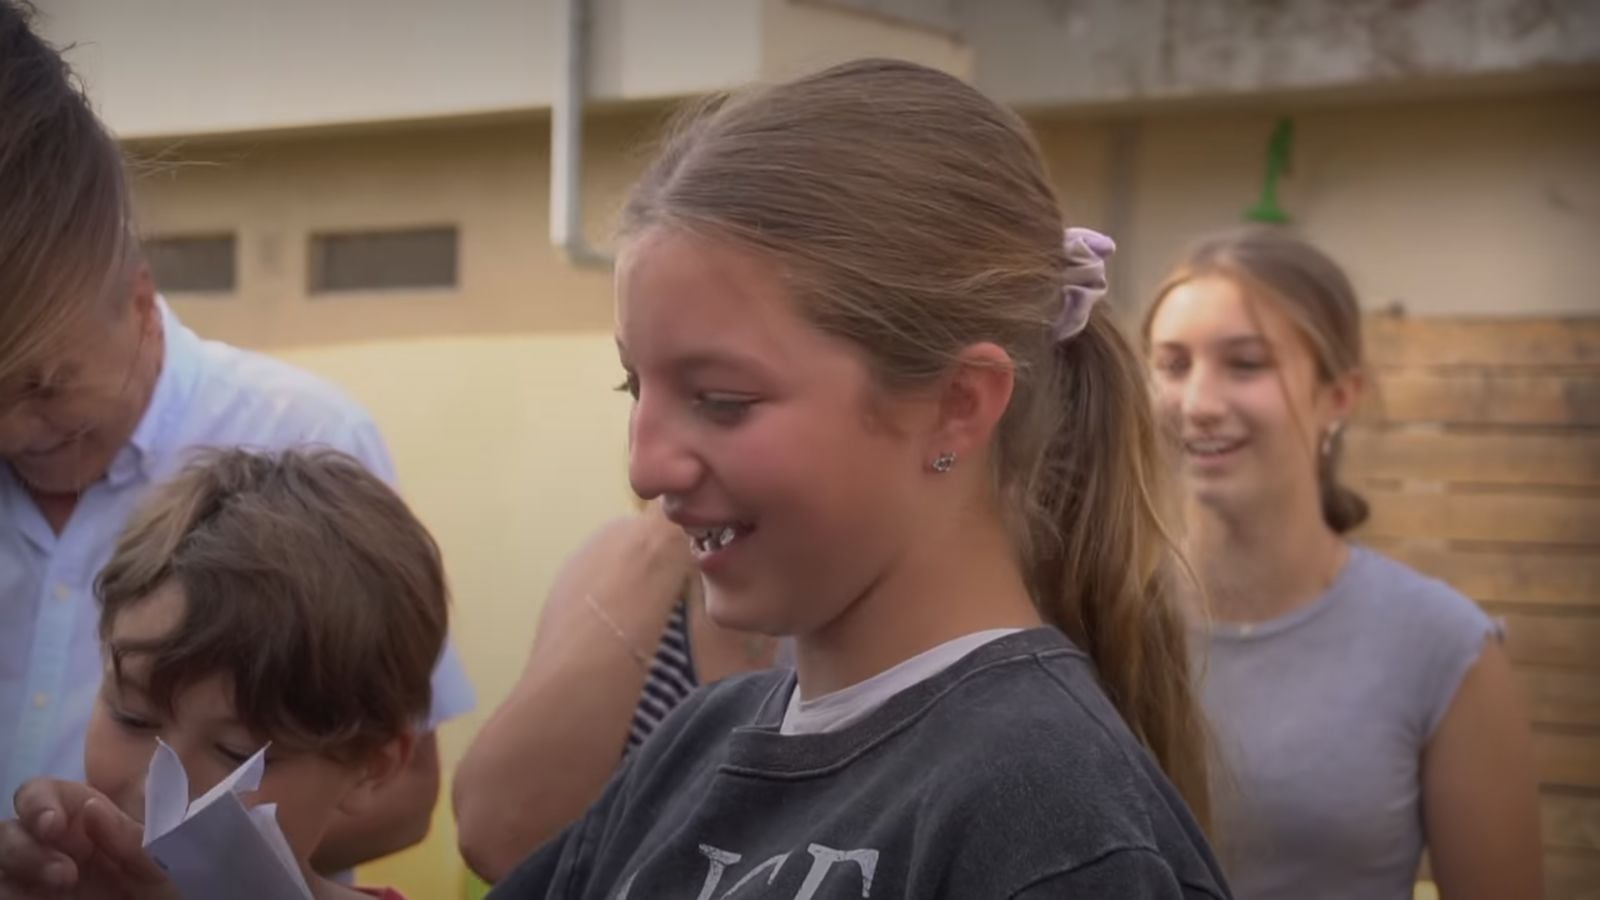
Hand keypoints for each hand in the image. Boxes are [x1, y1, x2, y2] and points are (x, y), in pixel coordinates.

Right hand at [0, 779, 176, 899]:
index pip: (45, 794)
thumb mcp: (158, 867)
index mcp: (86, 824)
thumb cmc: (163, 894)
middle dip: (25, 846)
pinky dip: (10, 893)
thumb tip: (92, 806)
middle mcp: (52, 848)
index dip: (38, 801)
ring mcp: (33, 880)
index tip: (51, 824)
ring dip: (18, 868)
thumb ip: (130, 839)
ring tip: (61, 889)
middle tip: (66, 875)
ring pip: (0, 862)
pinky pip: (3, 891)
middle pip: (9, 830)